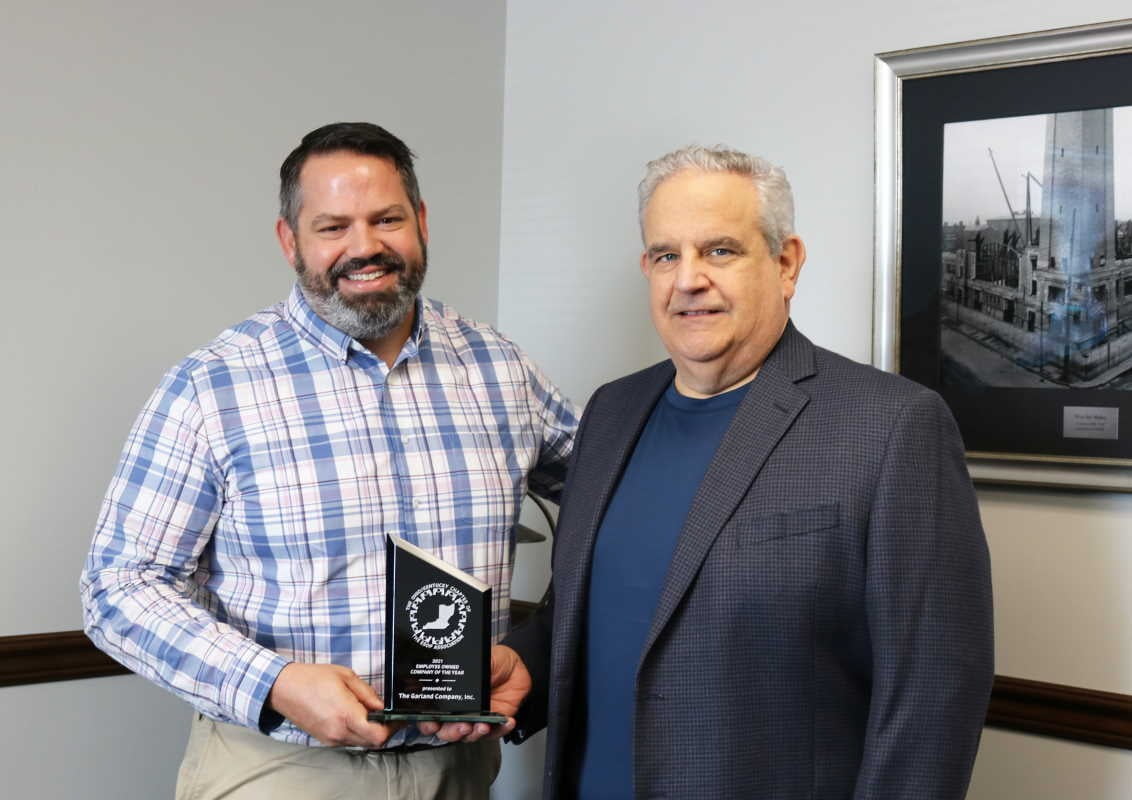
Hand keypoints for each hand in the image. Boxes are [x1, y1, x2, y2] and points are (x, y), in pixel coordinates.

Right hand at [267, 662, 400, 747]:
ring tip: (371, 713)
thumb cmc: (313, 678)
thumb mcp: (346, 676)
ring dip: (371, 732)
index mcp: (345, 714)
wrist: (284, 689)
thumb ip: (367, 694)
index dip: (392, 728)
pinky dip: (358, 733)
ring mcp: (331, 738)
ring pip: (362, 743)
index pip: (378, 734)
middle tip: (388, 714)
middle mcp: (339, 731)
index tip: (397, 717)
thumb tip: (383, 706)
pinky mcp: (325, 740)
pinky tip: (356, 717)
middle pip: (373, 742)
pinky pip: (349, 741)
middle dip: (385, 730)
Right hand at [418, 644, 531, 742]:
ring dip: (475, 734)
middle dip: (452, 732)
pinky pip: (495, 733)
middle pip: (447, 731)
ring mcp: (477, 719)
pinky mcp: (495, 723)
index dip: (428, 722)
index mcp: (450, 696)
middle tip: (461, 726)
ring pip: (469, 736)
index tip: (432, 723)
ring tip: (483, 726)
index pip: (432, 715)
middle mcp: (461, 711)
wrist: (516, 665)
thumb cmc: (494, 661)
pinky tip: (506, 722)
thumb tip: (459, 674)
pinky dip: (500, 730)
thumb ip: (470, 669)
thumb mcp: (480, 660)